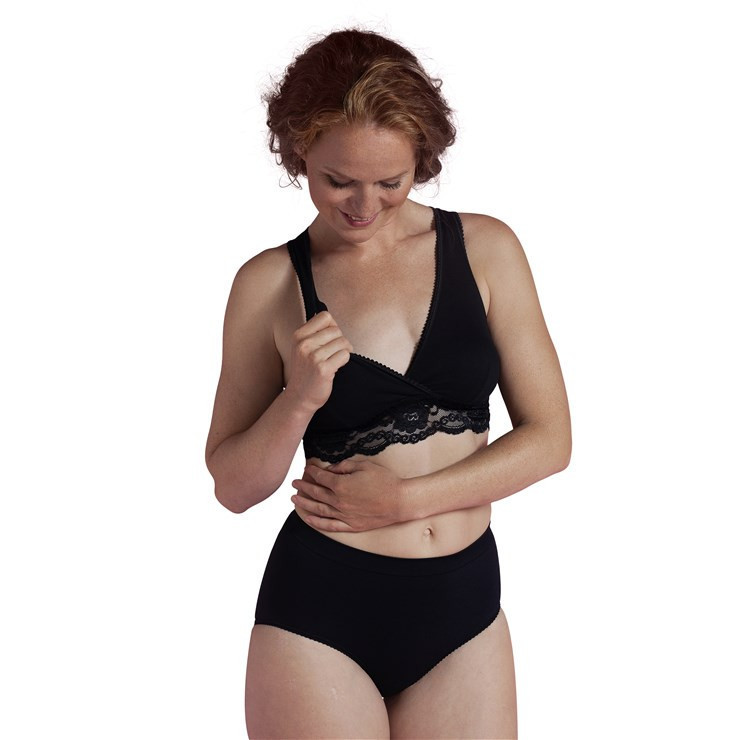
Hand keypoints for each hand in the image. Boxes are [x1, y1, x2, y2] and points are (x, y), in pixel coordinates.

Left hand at [290, 459, 406, 532]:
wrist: (400, 501)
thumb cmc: (384, 480)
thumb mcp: (364, 465)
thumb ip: (344, 466)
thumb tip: (330, 469)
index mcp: (341, 485)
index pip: (321, 478)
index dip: (312, 472)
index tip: (307, 469)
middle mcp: (339, 501)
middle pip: (316, 493)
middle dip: (304, 486)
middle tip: (294, 483)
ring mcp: (344, 515)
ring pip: (318, 509)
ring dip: (304, 504)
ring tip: (294, 499)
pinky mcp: (351, 525)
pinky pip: (329, 525)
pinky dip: (316, 522)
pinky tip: (308, 518)